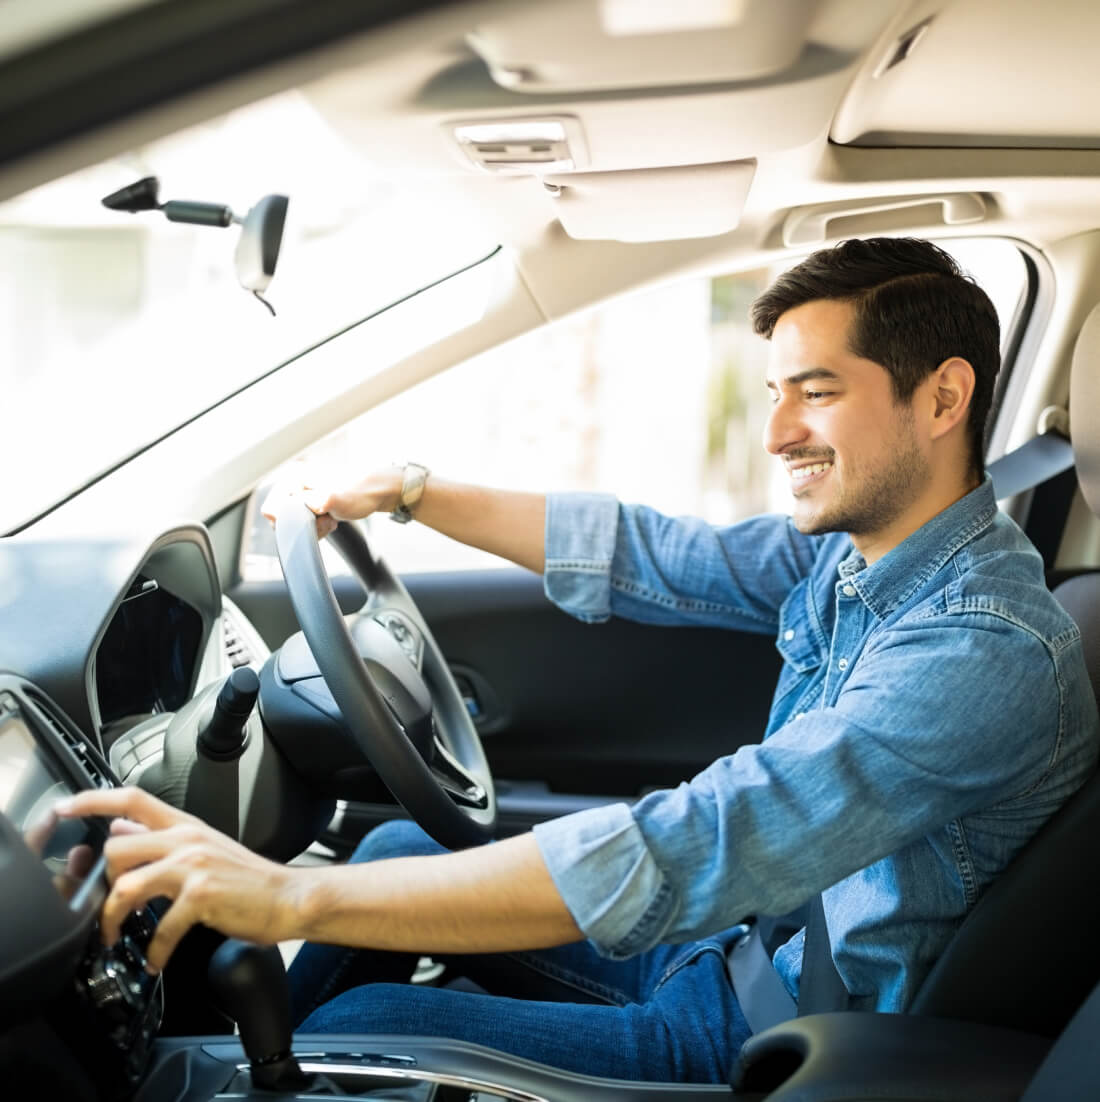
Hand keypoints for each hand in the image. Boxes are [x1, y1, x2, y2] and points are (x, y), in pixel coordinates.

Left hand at [55, 787, 300, 973]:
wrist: (288, 897)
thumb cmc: (248, 879)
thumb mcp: (204, 847)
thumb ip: (162, 837)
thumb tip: (122, 826)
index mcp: (186, 826)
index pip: (132, 799)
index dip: (93, 800)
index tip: (64, 808)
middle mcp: (187, 840)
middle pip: (117, 846)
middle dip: (102, 883)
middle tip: (106, 908)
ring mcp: (194, 866)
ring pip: (127, 885)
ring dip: (112, 920)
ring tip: (116, 938)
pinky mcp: (202, 896)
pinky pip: (159, 928)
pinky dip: (154, 952)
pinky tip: (156, 959)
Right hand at [260, 461, 401, 538]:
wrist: (380, 491)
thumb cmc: (361, 492)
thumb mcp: (335, 500)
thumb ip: (311, 504)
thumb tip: (295, 507)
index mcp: (294, 476)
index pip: (271, 510)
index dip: (291, 522)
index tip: (316, 519)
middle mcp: (293, 481)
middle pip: (281, 518)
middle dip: (304, 526)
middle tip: (327, 520)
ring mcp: (301, 490)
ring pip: (293, 522)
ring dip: (312, 527)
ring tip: (331, 519)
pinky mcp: (310, 499)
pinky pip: (304, 520)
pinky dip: (317, 525)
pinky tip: (331, 519)